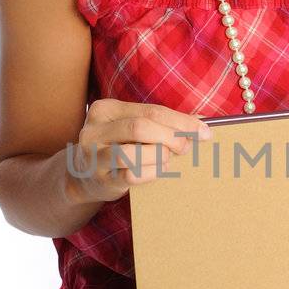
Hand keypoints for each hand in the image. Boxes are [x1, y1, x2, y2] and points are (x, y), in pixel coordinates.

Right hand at [65, 98, 211, 202]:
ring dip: (159, 156)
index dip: (181, 121)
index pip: (151, 111)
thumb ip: (160, 121)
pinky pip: (132, 175)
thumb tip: (202, 122)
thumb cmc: (118, 146)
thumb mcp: (131, 127)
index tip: (204, 131)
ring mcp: (94, 156)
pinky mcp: (101, 178)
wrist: (83, 176)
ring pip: (133, 152)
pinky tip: (156, 171)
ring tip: (166, 159)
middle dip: (171, 137)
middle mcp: (95, 130)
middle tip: (185, 147)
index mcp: (105, 110)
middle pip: (141, 127)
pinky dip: (152, 173)